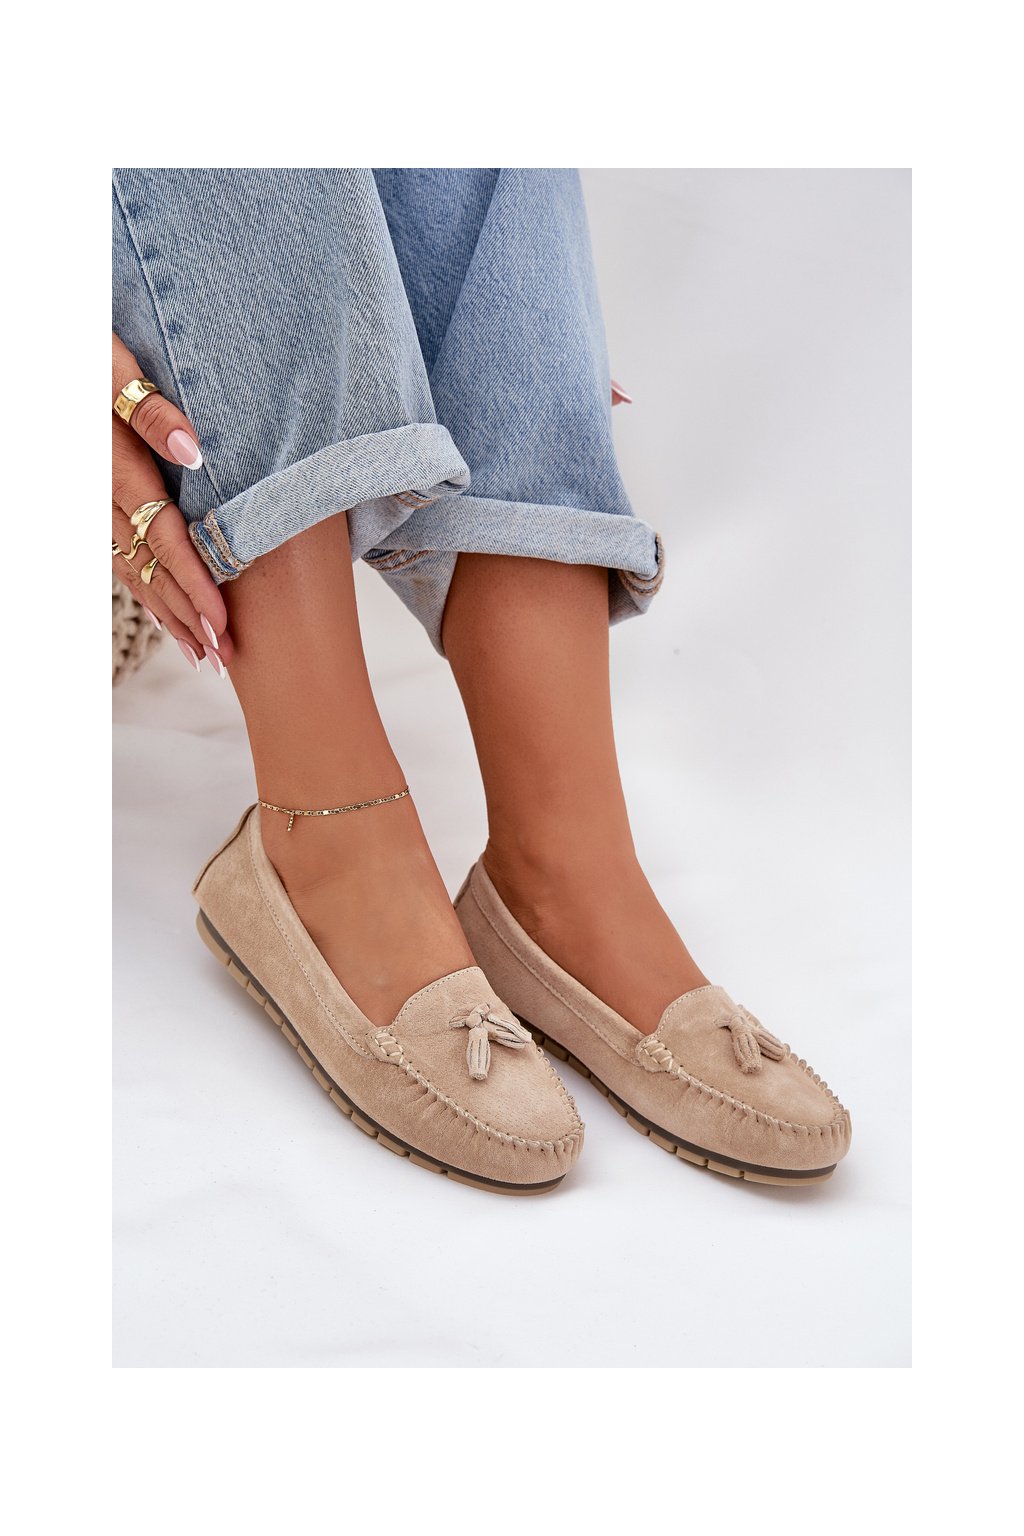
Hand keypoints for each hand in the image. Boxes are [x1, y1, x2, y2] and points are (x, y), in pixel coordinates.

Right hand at [111, 333, 232, 672]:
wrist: (50, 352)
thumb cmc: (87, 348)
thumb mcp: (115, 364)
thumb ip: (152, 410)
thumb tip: (194, 453)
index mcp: (112, 463)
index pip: (162, 536)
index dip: (193, 584)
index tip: (221, 624)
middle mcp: (96, 493)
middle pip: (148, 567)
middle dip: (186, 616)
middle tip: (221, 659)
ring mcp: (88, 503)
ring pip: (129, 570)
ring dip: (166, 614)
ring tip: (202, 655)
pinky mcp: (89, 503)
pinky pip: (114, 556)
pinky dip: (142, 590)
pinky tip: (166, 616)